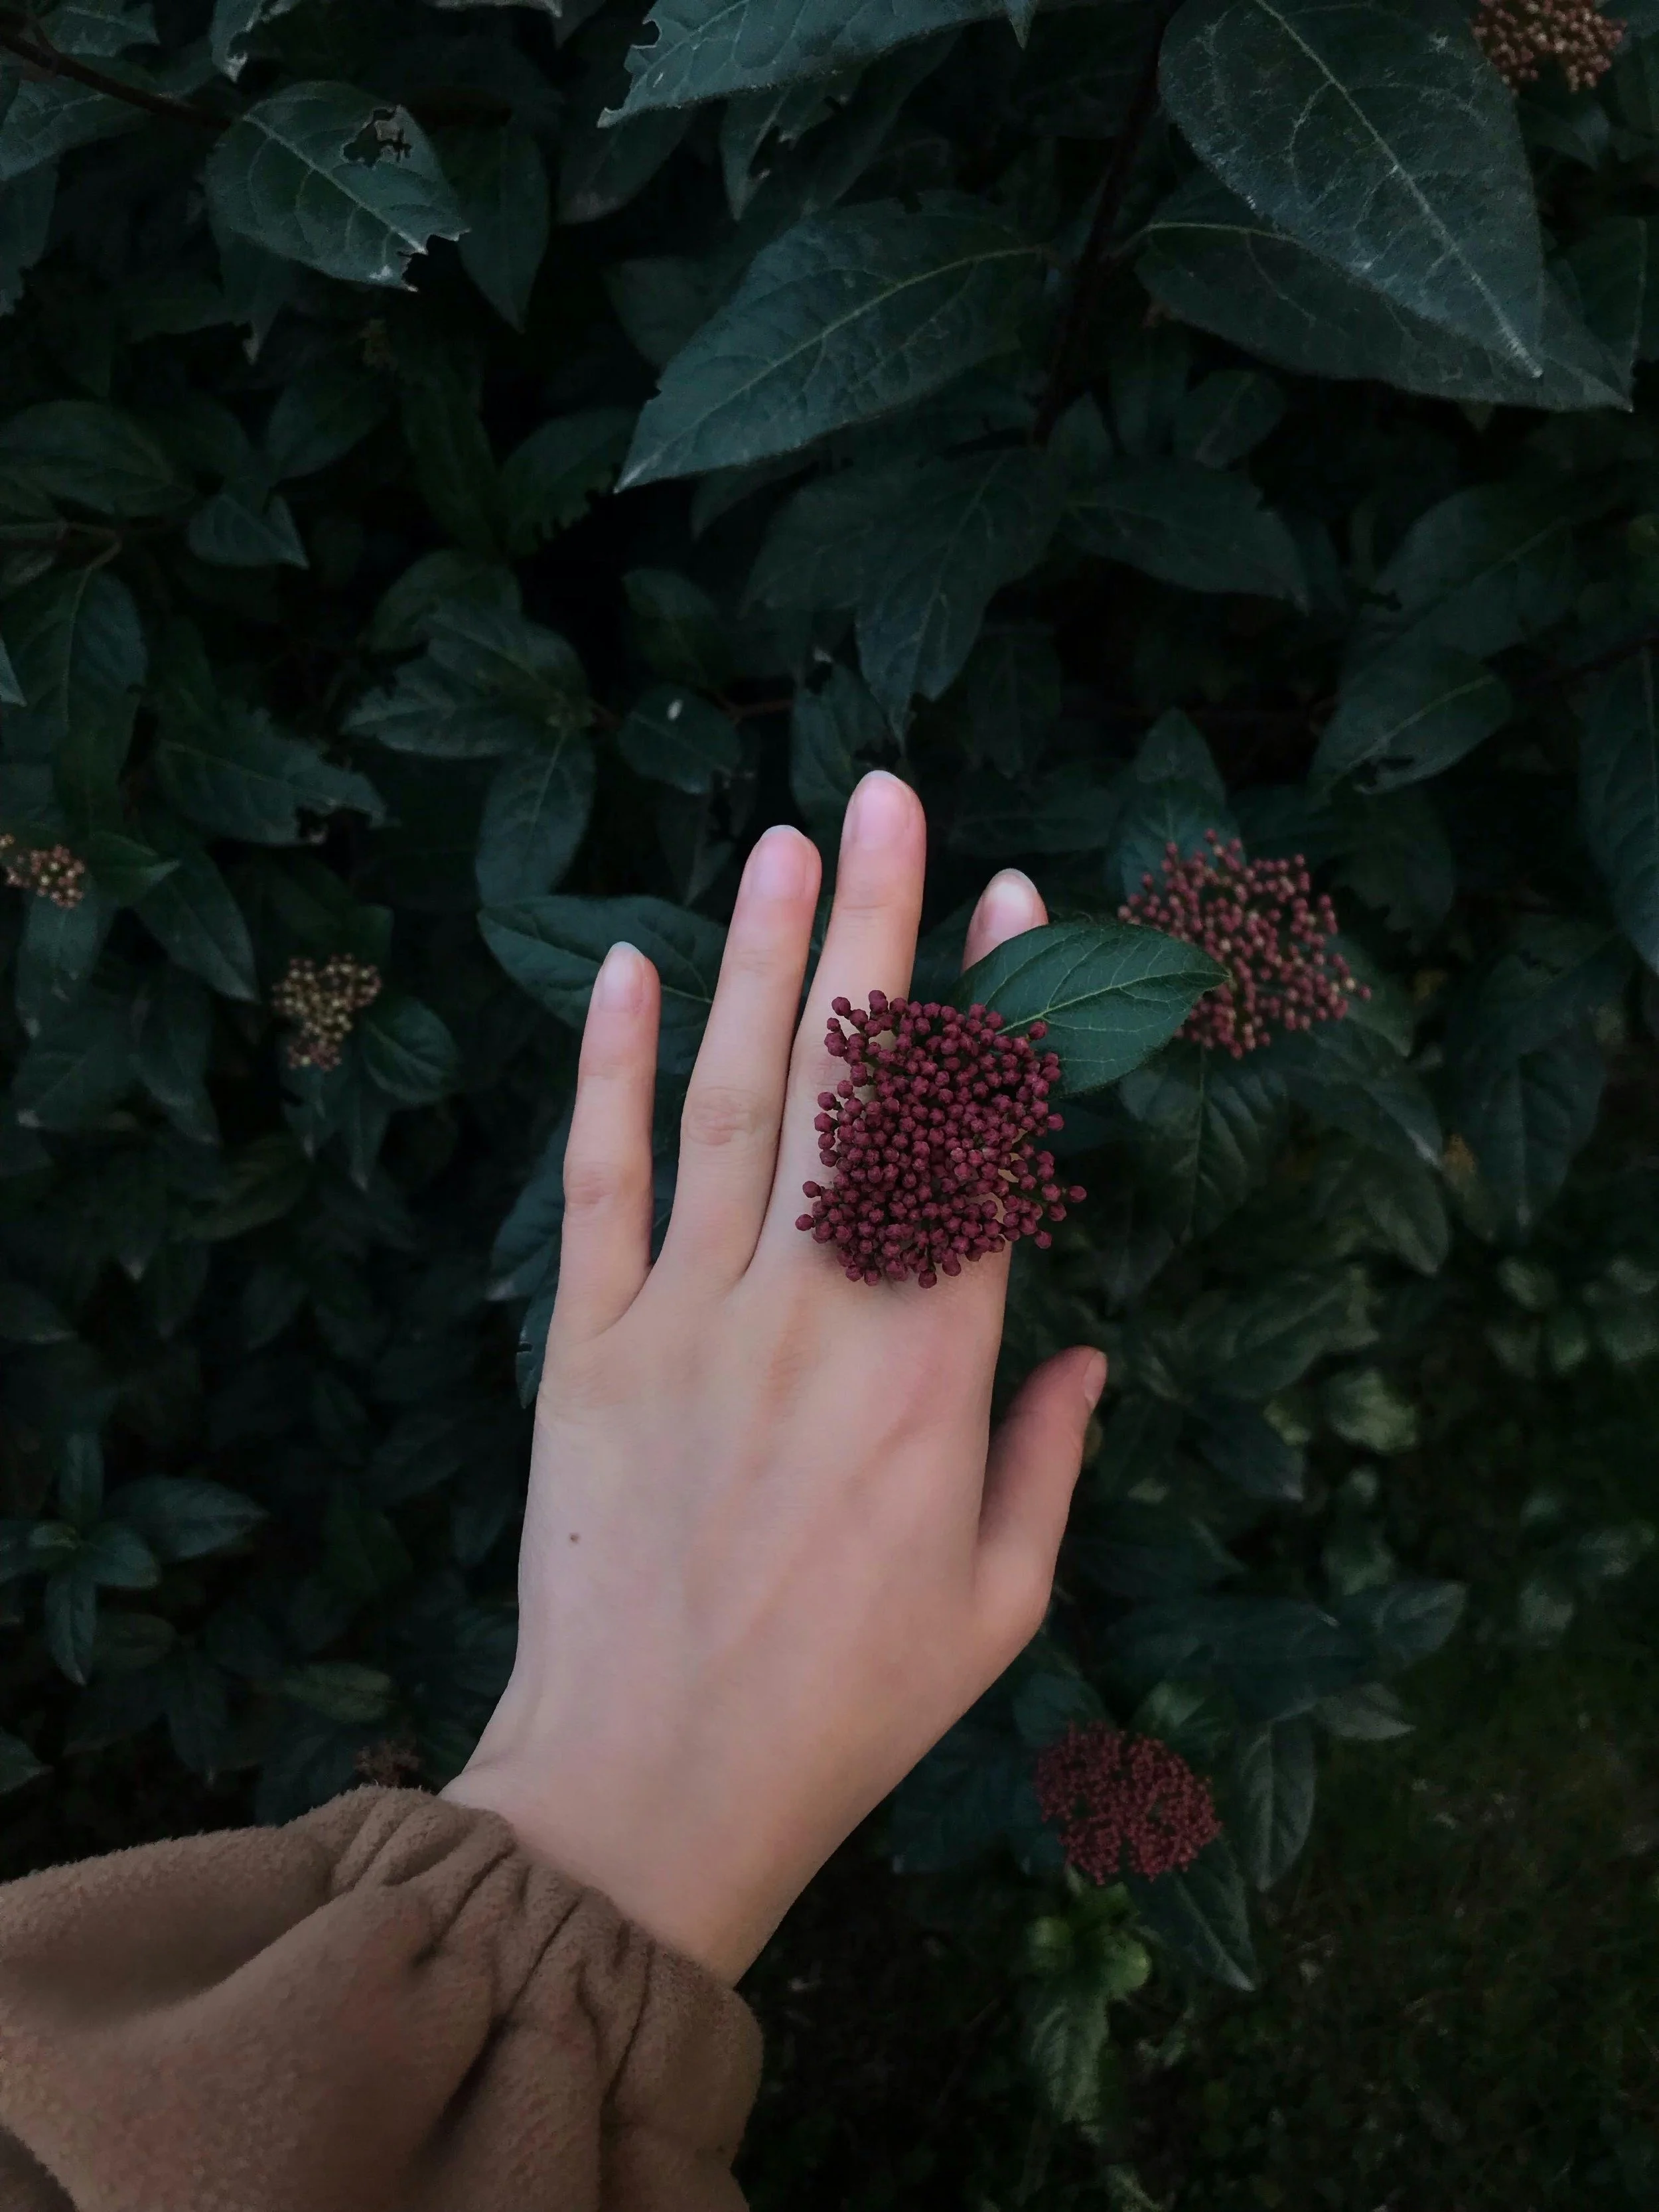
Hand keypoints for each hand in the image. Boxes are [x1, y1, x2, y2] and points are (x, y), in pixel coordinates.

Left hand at [443, 773, 1105, 1982]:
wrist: (647, 1790)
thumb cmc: (844, 1709)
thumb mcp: (1001, 1609)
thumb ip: (1049, 1461)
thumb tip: (1083, 1349)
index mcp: (933, 1375)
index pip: (974, 1147)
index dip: (998, 1010)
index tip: (1014, 900)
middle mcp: (815, 1316)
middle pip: (848, 1089)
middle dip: (875, 929)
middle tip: (886, 797)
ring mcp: (686, 1322)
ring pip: (726, 1105)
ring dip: (758, 963)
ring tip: (785, 842)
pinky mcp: (583, 1350)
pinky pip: (597, 1185)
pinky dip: (604, 1073)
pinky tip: (623, 969)